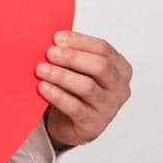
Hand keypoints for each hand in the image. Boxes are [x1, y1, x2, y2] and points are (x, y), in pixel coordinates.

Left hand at [34, 30, 131, 149]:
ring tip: (41, 69)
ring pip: (87, 87)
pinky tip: (43, 88)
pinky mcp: (94, 125)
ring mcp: (109, 108)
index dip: (80, 41)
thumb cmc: (75, 89)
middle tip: (49, 53)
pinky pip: (75, 108)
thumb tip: (55, 39)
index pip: (103, 49)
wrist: (69, 122)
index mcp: (120, 69)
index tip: (57, 38)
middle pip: (100, 66)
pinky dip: (58, 96)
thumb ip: (72, 54)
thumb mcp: (79, 69)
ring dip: (61, 76)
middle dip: (72, 57)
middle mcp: (120, 88)